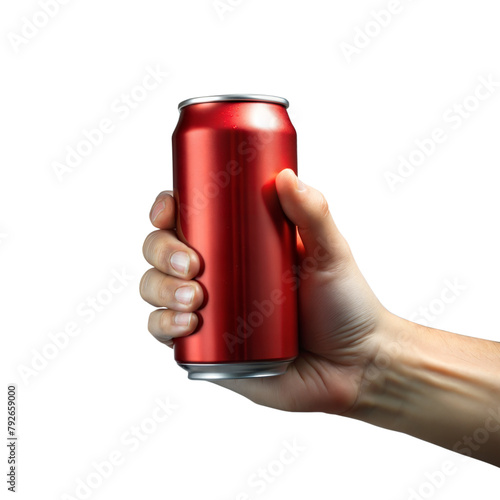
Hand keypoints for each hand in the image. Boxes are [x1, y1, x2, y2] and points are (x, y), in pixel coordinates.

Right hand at [140, 169, 389, 414]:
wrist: (355, 365)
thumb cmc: (346, 306)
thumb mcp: (332, 253)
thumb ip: (314, 212)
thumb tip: (284, 175)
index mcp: (239, 244)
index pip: (189, 218)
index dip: (167, 209)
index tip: (169, 209)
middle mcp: (217, 274)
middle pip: (163, 251)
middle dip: (161, 251)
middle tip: (190, 263)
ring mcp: (210, 311)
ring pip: (157, 290)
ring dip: (160, 288)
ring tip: (194, 297)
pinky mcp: (208, 349)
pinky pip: (166, 333)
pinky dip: (163, 325)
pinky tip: (186, 323)